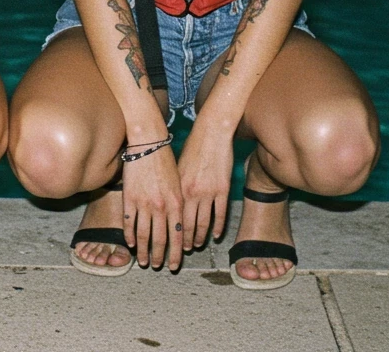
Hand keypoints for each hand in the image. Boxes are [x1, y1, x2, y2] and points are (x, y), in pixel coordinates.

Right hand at [121, 144, 183, 269]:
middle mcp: (161, 206)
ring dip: (144, 251)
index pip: (178, 236)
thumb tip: (179, 225)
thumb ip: (179, 205)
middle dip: (160, 256)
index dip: (175, 253)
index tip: (174, 265)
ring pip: (144, 235)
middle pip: (160, 239)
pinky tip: (131, 244)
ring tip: (144, 261)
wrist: (148, 142)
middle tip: (158, 266)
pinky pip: (129, 223)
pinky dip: (129, 236)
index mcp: (177, 203)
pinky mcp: (129, 198)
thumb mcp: (179, 184)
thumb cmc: (166, 161)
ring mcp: (144, 203)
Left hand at [177, 124, 233, 250]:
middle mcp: (190, 193)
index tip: (165, 247)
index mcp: (176, 189)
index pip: (170, 219)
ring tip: (195, 246)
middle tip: (179, 255)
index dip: (167, 237)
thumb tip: (167, 204)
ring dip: (199, 238)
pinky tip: (215, 236)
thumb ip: (173, 187)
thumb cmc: (191, 147)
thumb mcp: (176, 168)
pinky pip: (220, 214)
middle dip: (181, 243)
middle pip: (185, 226)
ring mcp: (208, 192)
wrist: (211, 133)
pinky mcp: (223, 189)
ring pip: (203, 223)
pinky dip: (217, 227)